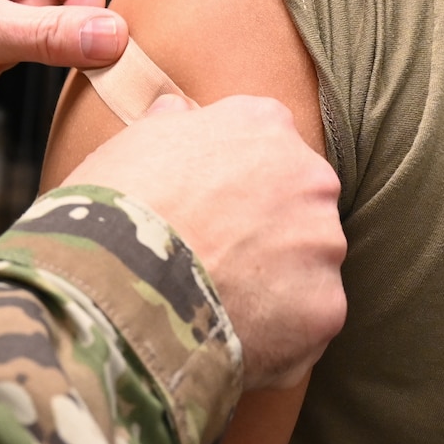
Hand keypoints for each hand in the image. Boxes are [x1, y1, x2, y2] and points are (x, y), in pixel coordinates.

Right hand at [66, 94, 345, 388]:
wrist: (122, 283)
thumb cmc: (117, 206)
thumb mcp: (132, 144)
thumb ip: (169, 124)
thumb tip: (177, 110)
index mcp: (262, 124)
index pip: (268, 143)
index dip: (237, 179)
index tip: (210, 204)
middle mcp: (309, 175)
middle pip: (298, 204)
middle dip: (266, 230)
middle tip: (215, 257)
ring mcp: (322, 243)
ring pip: (308, 265)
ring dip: (275, 283)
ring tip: (218, 303)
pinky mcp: (326, 306)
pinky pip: (307, 319)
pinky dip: (278, 331)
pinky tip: (230, 333)